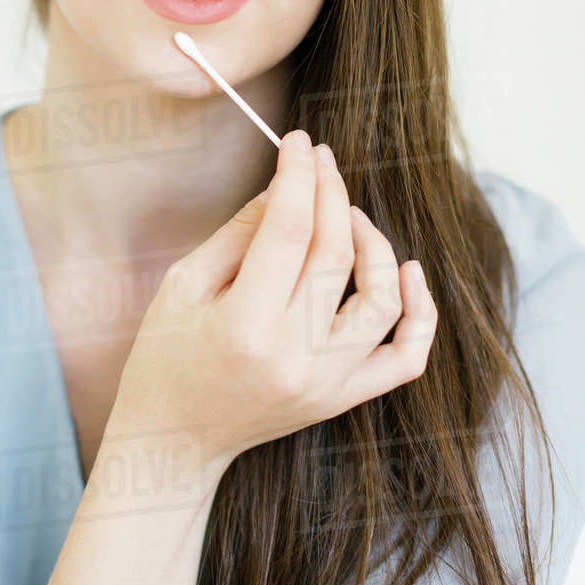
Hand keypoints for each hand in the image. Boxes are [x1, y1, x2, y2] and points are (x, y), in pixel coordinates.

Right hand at [107, 130, 437, 473]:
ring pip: (383, 300)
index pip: (288, 229)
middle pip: (335, 253)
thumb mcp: (183, 285)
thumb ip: (238, 233)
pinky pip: (405, 358)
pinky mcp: (342, 399)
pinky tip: (407, 272)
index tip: (299, 142)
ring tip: (348, 217)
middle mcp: (293, 358)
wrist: (173, 443)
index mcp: (243, 327)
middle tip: (320, 160)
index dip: (297, 175)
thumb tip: (285, 187)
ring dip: (375, 244)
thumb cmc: (165, 357)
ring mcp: (326, 384)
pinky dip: (419, 312)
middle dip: (331, 191)